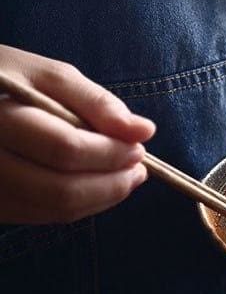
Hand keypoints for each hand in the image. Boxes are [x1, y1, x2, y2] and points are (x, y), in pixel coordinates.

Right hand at [0, 44, 155, 223]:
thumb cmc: (8, 79)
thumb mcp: (48, 77)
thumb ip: (97, 102)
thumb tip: (144, 131)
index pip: (65, 149)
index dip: (111, 153)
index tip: (138, 147)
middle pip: (61, 189)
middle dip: (112, 183)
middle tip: (138, 168)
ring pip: (55, 209)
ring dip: (102, 198)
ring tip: (124, 176)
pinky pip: (43, 216)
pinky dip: (81, 205)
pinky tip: (97, 185)